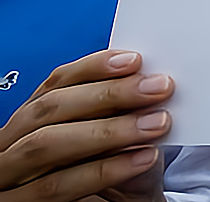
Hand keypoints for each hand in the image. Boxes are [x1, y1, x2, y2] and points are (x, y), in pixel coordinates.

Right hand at [0, 50, 172, 201]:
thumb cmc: (104, 171)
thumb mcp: (105, 136)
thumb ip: (114, 111)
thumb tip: (147, 82)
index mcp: (30, 119)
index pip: (55, 83)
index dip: (94, 68)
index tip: (134, 61)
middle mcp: (11, 143)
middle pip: (51, 109)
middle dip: (108, 95)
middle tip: (158, 88)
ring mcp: (10, 175)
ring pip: (48, 144)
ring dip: (109, 131)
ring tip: (155, 124)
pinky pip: (56, 185)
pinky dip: (103, 170)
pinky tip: (141, 158)